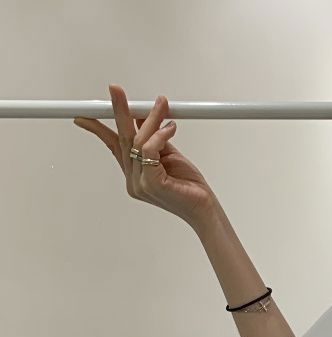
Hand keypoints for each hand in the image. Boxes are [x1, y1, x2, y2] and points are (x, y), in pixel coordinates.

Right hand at [74, 85, 218, 231]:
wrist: (205, 209)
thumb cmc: (190, 186)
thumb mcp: (168, 155)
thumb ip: (154, 139)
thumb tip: (143, 116)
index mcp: (134, 173)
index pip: (113, 146)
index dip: (98, 129)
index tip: (84, 115)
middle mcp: (133, 180)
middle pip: (122, 139)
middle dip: (119, 111)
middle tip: (115, 90)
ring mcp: (139, 184)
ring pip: (138, 141)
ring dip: (150, 119)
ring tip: (162, 105)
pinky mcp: (150, 183)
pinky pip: (149, 149)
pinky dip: (159, 135)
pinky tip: (171, 128)